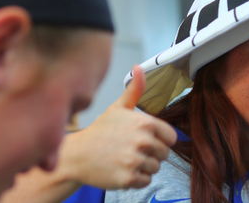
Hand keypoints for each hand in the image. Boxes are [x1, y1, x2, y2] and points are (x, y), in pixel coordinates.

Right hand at [59, 65, 176, 188]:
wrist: (77, 155)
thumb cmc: (101, 130)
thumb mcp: (119, 107)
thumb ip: (135, 89)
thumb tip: (139, 67)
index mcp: (145, 123)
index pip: (171, 138)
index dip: (159, 140)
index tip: (144, 139)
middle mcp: (143, 141)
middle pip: (164, 154)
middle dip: (151, 154)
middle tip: (130, 149)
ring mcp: (135, 161)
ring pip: (155, 168)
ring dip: (143, 167)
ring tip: (125, 159)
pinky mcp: (128, 179)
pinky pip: (145, 181)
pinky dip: (136, 179)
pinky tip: (121, 169)